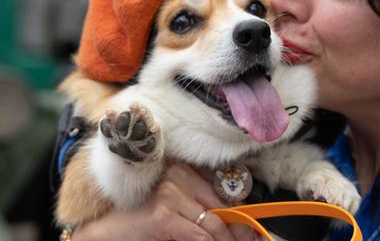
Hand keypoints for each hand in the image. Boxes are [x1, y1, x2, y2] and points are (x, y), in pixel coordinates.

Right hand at [72, 163, 254, 240]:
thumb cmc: (142, 216)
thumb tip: (235, 216)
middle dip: (238, 226)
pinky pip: (198, 235)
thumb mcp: (174, 204)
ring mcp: (170, 194)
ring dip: (228, 239)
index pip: (221, 187)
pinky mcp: (163, 215)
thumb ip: (199, 203)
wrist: (107, 229)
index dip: (239, 208)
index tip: (251, 223)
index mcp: (182, 168)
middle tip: (250, 238)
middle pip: (221, 204)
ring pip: (213, 222)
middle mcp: (177, 175)